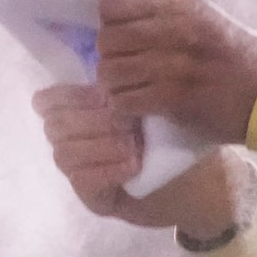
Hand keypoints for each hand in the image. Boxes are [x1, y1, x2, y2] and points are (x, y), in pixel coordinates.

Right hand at [32, 82, 244, 240]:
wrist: (207, 180)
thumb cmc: (178, 136)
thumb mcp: (154, 102)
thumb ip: (125, 85)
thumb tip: (109, 56)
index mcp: (83, 113)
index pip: (49, 100)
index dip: (71, 95)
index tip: (107, 96)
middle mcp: (75, 142)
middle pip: (56, 124)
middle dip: (93, 119)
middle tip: (129, 121)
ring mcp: (82, 172)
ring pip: (65, 152)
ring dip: (102, 144)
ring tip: (134, 145)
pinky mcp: (94, 199)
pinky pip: (82, 180)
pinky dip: (106, 169)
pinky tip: (133, 166)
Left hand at [95, 0, 256, 145]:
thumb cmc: (234, 56)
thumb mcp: (203, 18)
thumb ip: (161, 14)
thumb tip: (111, 19)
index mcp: (180, 4)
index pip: (112, 4)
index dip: (110, 22)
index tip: (122, 37)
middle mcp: (176, 29)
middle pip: (107, 39)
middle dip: (110, 56)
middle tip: (125, 67)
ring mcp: (174, 64)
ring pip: (110, 71)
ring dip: (115, 85)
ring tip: (131, 88)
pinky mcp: (173, 98)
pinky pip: (123, 100)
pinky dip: (125, 106)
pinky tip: (140, 105)